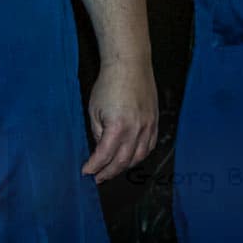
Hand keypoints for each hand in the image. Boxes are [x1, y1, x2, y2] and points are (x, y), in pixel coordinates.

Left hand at [82, 57, 157, 182]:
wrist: (129, 65)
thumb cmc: (109, 83)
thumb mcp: (94, 109)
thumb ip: (97, 132)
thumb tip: (101, 148)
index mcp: (118, 127)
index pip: (104, 155)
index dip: (94, 167)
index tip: (87, 172)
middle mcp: (136, 130)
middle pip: (123, 161)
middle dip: (108, 172)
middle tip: (98, 177)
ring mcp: (148, 127)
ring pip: (139, 157)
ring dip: (124, 167)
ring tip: (113, 170)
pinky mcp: (155, 122)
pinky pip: (150, 146)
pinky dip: (140, 156)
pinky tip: (131, 157)